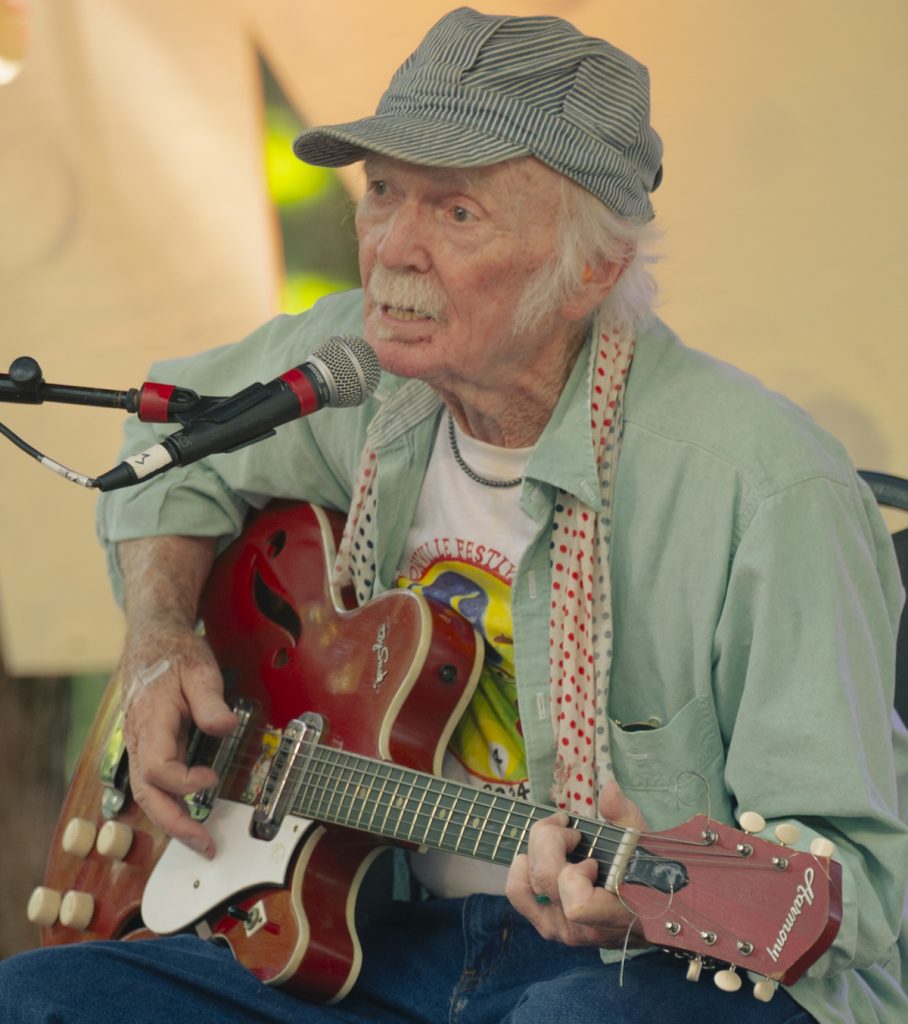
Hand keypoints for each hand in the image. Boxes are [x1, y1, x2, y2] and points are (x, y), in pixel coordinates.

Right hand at [119, 619, 237, 858]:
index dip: (185, 782)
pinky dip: (168, 802)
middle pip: (146, 794)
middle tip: (205, 845)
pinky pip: (151, 781)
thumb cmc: (175, 654)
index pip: (159, 768)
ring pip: (146, 792)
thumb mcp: (200, 670)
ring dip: (171, 819)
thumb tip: (225, 728)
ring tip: (199, 839)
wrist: (153, 638)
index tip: (212, 778)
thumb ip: (211, 702)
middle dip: (175, 824)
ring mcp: (139, 743)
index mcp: (152, 721)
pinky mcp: (146, 745)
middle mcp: (139, 738)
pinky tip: (187, 813)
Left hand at [505, 780, 648, 947]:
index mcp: (611, 915)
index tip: (592, 858)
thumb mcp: (640, 842)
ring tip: (558, 842)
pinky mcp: (544, 923)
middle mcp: (580, 929)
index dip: (577, 873)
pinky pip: (518, 892)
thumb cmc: (643, 875)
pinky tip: (542, 855)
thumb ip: (624, 816)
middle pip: (543, 879)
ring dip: (536, 851)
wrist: (642, 912)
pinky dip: (524, 867)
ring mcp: (559, 929)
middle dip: (552, 840)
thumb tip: (609, 790)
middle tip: (572, 832)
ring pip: (523, 884)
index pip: (577, 904)